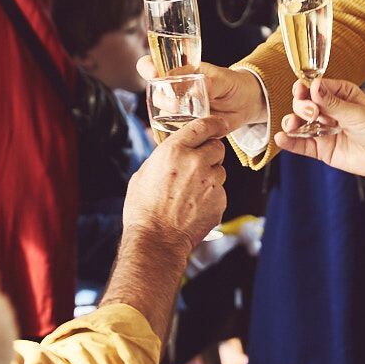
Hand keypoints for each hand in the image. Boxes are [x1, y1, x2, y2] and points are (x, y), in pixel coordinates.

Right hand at [122, 114, 230, 253]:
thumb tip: (172, 149)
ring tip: (191, 191)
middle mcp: (197, 162)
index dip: (213, 123)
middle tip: (197, 165)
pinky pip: (220, 191)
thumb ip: (163, 156)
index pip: (203, 126)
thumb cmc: (144, 208)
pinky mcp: (220, 200)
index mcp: (175, 151)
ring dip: (210, 175)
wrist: (157, 240)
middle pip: (217, 147)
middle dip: (210, 153)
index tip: (218, 124)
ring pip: (220, 170)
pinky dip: (211, 195)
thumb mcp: (144, 173)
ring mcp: (212, 182)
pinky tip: (194, 206)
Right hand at [135, 58, 265, 131]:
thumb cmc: (231, 84)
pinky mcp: (185, 127)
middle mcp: (173, 92)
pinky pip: (172, 133)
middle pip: (155, 95)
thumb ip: (211, 82)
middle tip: (176, 106)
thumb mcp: (223, 79)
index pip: (152, 66)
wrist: (244, 104)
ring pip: (162, 116)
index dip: (147, 67)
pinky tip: (181, 139)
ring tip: (187, 123)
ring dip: (170, 121)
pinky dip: (174, 137)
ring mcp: (177, 111)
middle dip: (162, 100)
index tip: (153, 73)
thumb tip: (200, 86)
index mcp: (179, 73)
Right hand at [274, 78, 364, 183]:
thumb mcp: (356, 112)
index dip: (306, 88)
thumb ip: (332, 103)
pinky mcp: (321, 149)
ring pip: (299, 123)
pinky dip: (290, 142)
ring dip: (291, 122)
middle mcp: (329, 110)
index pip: (316, 87)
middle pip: (304, 104)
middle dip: (302, 106)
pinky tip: (281, 138)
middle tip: (311, 113)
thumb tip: (314, 86)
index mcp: (340, 94)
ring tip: (292, 125)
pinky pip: (301, 144)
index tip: (302, 91)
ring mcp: (323, 130)